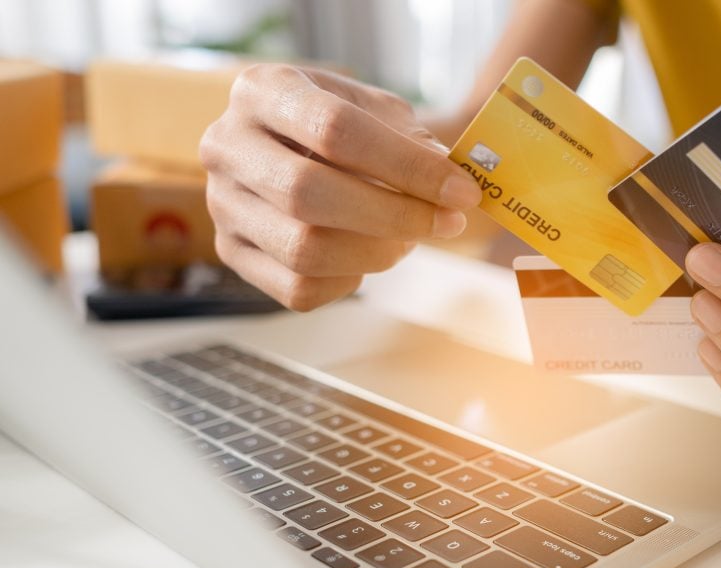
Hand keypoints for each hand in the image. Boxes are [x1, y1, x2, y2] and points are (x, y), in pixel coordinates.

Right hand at [200, 64, 481, 310]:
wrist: (304, 149)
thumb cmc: (349, 129)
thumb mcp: (379, 113)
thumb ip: (412, 143)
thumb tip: (449, 187)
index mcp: (262, 90)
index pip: (336, 129)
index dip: (407, 166)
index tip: (462, 193)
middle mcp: (226, 144)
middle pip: (309, 194)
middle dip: (393, 215)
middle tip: (447, 223)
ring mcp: (222, 204)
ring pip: (303, 249)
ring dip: (375, 252)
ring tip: (408, 239)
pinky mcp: (232, 254)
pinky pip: (298, 288)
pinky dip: (349, 280)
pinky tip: (366, 256)